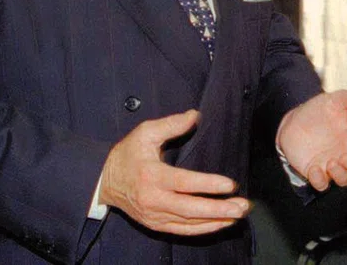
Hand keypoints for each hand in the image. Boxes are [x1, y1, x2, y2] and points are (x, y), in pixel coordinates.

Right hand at [99, 109, 249, 234]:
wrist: (103, 181)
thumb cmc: (128, 154)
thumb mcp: (145, 132)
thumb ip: (171, 124)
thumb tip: (196, 115)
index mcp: (152, 176)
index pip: (184, 183)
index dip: (208, 184)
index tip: (230, 185)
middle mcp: (153, 199)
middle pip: (190, 208)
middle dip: (219, 209)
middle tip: (242, 206)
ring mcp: (154, 215)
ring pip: (189, 222)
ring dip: (216, 220)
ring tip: (238, 214)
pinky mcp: (155, 224)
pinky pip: (182, 230)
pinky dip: (203, 229)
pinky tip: (221, 223)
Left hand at [276, 89, 346, 190]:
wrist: (292, 119)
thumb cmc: (317, 110)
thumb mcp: (334, 100)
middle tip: (343, 156)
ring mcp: (332, 164)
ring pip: (346, 179)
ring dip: (342, 175)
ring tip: (331, 163)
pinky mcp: (315, 171)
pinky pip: (323, 184)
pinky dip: (320, 180)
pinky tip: (314, 169)